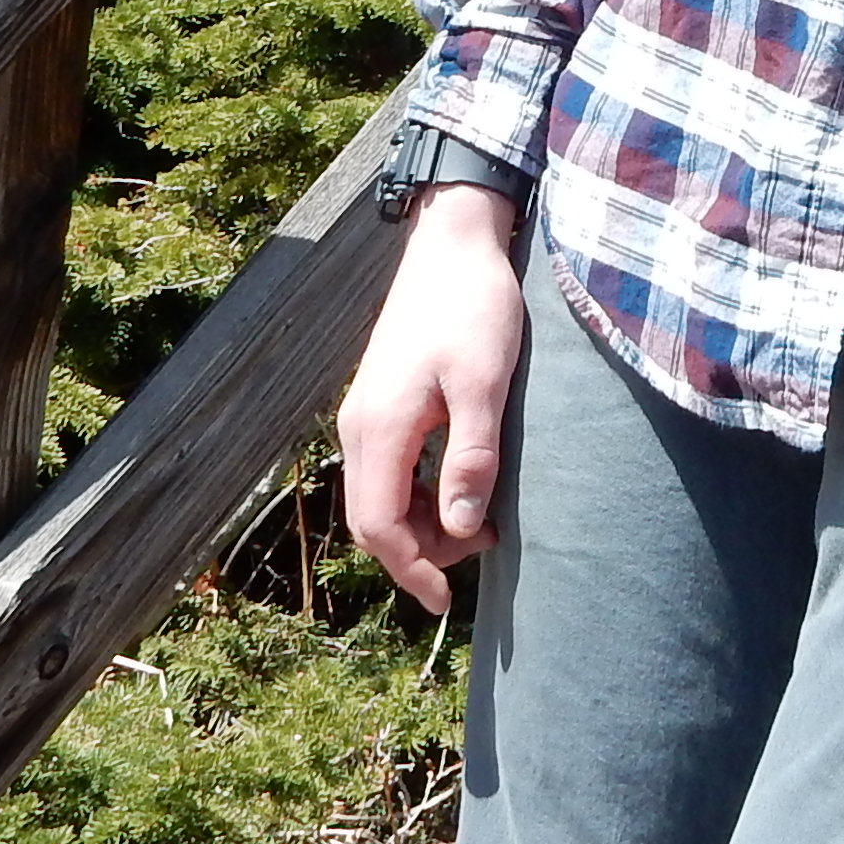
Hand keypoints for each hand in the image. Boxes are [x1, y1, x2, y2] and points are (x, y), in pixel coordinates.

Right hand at [336, 182, 529, 616]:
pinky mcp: (382, 400)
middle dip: (419, 552)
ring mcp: (366, 412)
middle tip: (481, 551)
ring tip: (479, 524)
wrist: (454, 241)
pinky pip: (388, 469)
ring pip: (379, 495)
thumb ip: (470, 458)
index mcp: (380, 428)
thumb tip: (458, 529)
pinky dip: (416, 495)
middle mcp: (360, 426)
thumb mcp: (484, 383)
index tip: (446, 603)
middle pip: (372, 518)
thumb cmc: (474, 306)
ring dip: (420, 523)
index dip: (412, 571)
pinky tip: (457, 488)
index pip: (378, 526)